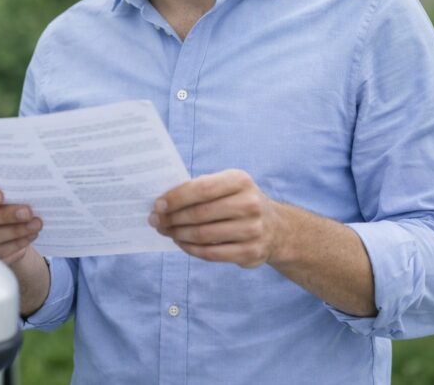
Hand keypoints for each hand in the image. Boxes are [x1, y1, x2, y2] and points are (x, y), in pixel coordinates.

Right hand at [0, 180, 42, 265]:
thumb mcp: (0, 190)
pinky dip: (15, 245)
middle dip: (4, 216)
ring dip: (14, 232)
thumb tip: (25, 190)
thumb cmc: (1, 199)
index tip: (1, 195)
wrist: (2, 222)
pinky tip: (29, 236)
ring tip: (35, 225)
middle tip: (27, 213)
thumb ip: (5, 188)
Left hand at [149, 168, 288, 267]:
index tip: (157, 205)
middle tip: (155, 221)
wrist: (278, 228)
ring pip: (203, 235)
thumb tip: (163, 202)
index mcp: (240, 181)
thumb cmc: (239, 202)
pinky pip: (211, 253)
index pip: (202, 189)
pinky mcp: (251, 252)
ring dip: (177, 234)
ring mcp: (253, 230)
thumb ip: (200, 189)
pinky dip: (190, 249)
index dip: (176, 198)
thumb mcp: (227, 186)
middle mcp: (250, 204)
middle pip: (199, 214)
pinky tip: (180, 243)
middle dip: (172, 218)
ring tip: (166, 231)